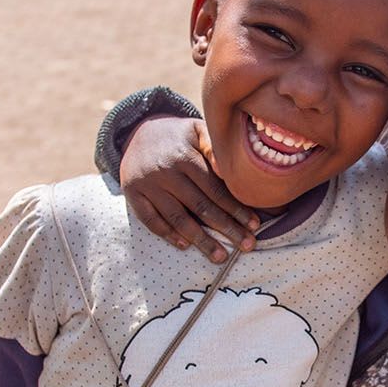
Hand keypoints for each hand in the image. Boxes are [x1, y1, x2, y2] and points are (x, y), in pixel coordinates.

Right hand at [120, 116, 257, 262]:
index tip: (255, 225)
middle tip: (247, 246)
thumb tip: (230, 171)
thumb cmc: (178, 135)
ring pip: (178, 218)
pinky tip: (186, 245)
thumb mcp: (197, 130)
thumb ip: (214, 147)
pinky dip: (168, 234)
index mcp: (185, 157)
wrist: (137, 131)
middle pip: (201, 207)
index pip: (215, 189)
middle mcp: (165, 172)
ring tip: (221, 256)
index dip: (236, 209)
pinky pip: (150, 220)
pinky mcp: (132, 194)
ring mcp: (147, 185)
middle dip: (227, 229)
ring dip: (201, 240)